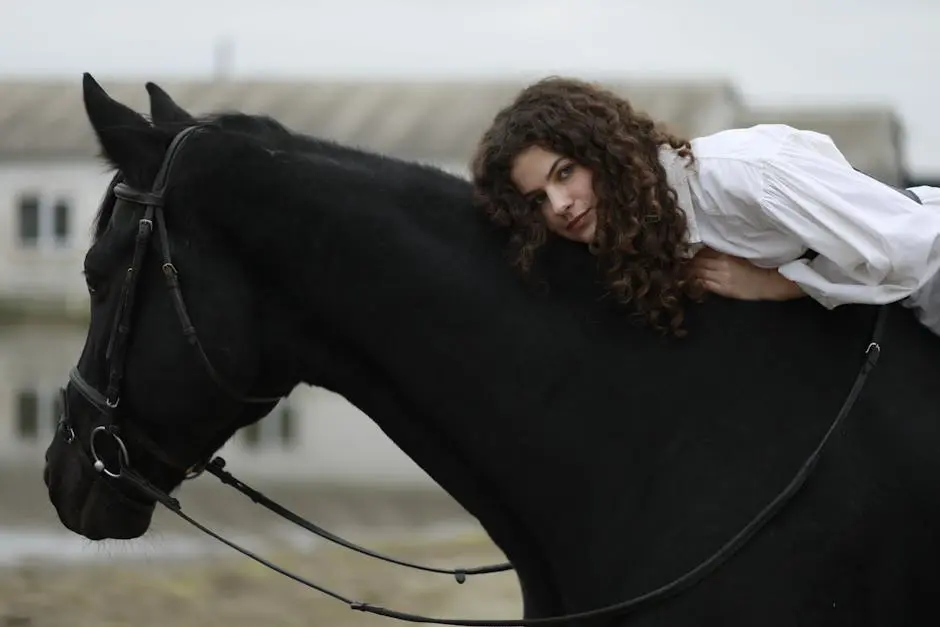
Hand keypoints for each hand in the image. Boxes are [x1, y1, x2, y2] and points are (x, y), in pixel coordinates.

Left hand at [690, 247, 804, 300]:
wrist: (766, 282)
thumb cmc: (753, 267)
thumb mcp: (738, 255)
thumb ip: (722, 252)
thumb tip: (706, 249)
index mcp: (726, 255)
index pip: (703, 252)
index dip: (695, 254)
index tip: (691, 255)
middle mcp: (721, 265)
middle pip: (697, 263)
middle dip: (690, 263)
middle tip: (685, 264)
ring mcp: (721, 278)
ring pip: (698, 274)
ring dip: (691, 273)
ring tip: (688, 272)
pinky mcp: (722, 289)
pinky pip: (704, 284)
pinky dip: (697, 282)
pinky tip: (695, 280)